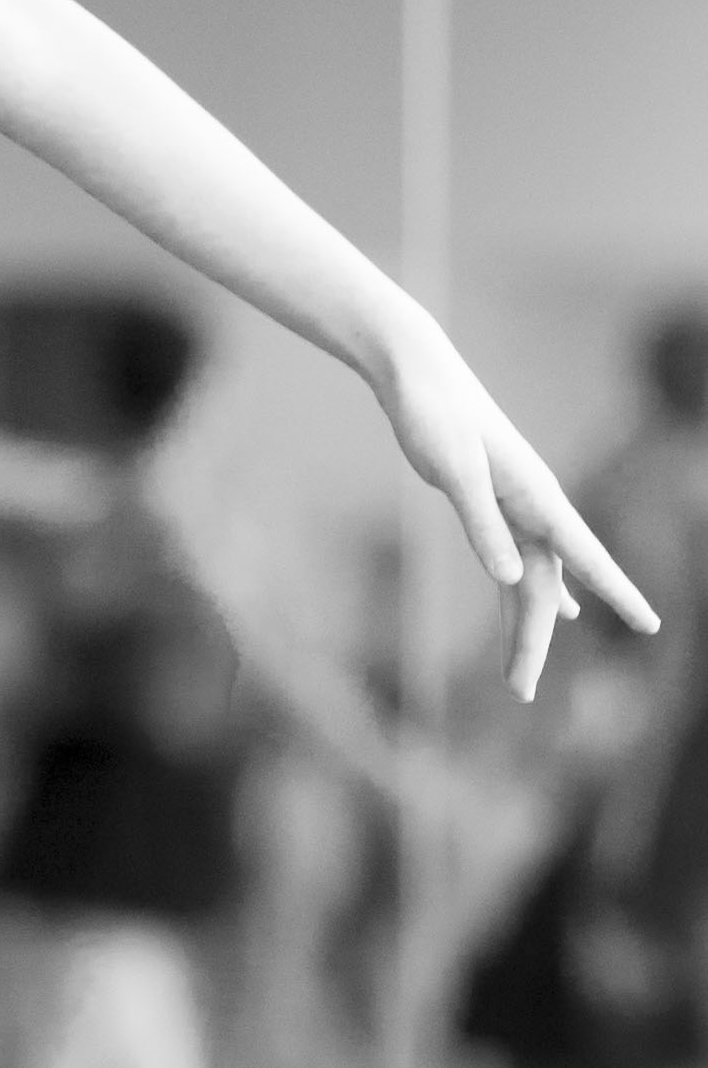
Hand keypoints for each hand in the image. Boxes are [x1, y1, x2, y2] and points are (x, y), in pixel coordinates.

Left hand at [374, 307, 657, 697]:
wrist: (418, 374)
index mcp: (536, 496)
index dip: (617, 592)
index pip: (585, 555)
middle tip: (521, 693)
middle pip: (546, 587)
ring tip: (519, 682)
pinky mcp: (488, 506)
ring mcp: (514, 508)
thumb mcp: (454, 470)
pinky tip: (556, 614)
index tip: (649, 625)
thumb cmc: (435, 415)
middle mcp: (534, 507)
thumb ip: (482, 523)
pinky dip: (527, 593)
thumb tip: (512, 578)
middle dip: (535, 641)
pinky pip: (517, 562)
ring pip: (530, 581)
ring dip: (526, 629)